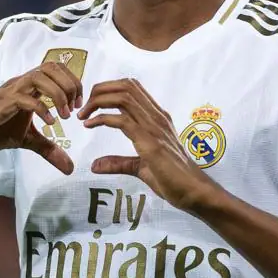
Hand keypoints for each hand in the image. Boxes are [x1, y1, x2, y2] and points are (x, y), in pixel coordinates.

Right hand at [0, 62, 81, 173]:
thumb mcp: (28, 140)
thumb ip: (49, 149)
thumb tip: (70, 168)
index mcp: (30, 86)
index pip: (56, 68)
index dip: (73, 82)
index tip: (78, 104)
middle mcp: (22, 83)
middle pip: (51, 66)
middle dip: (69, 84)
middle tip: (75, 108)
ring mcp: (12, 91)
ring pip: (39, 77)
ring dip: (58, 94)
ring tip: (64, 116)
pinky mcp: (2, 103)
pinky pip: (25, 99)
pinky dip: (41, 109)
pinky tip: (50, 123)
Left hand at [77, 79, 221, 210]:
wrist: (193, 191)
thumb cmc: (173, 180)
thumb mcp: (141, 168)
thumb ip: (120, 162)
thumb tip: (96, 165)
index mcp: (157, 118)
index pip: (132, 88)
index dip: (108, 89)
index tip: (92, 104)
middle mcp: (156, 117)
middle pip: (126, 85)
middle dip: (99, 90)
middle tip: (83, 107)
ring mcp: (154, 127)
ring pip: (123, 97)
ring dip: (98, 101)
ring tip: (84, 115)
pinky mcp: (150, 142)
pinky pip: (122, 120)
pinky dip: (102, 118)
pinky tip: (90, 125)